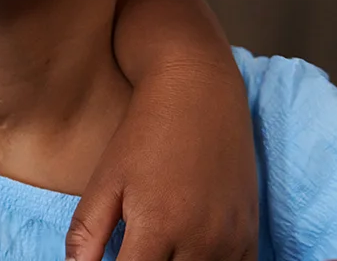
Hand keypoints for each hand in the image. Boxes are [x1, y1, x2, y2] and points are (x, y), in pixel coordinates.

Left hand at [66, 59, 257, 260]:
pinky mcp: (250, 233)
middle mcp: (202, 240)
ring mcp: (231, 239)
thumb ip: (87, 232)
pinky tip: (185, 253)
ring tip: (156, 249)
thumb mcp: (106, 179)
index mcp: (159, 228)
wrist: (198, 92)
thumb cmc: (144, 134)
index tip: (111, 260)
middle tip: (130, 250)